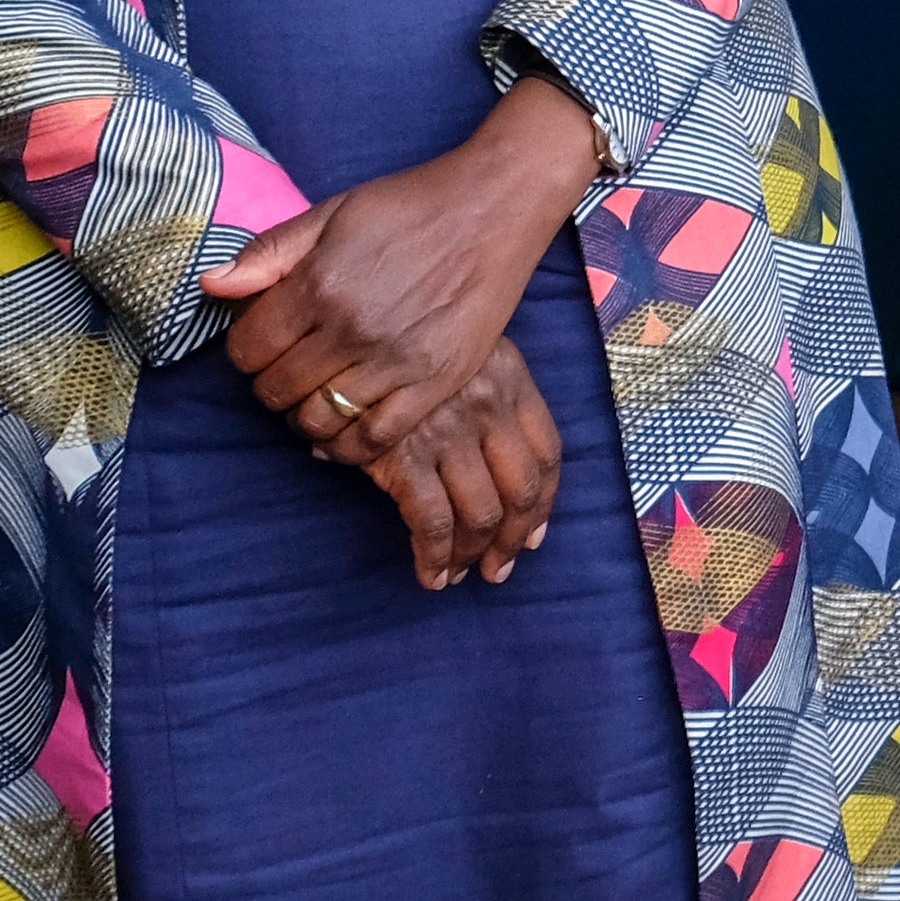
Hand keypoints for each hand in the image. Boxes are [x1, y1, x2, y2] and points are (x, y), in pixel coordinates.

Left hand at [201, 76, 604, 466]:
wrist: (495, 208)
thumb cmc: (411, 205)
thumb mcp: (332, 212)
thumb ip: (269, 252)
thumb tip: (210, 286)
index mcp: (319, 284)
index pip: (248, 349)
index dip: (247, 350)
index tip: (264, 342)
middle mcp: (351, 328)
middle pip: (278, 390)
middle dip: (273, 383)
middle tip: (291, 369)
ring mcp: (394, 361)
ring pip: (319, 421)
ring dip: (306, 416)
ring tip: (318, 395)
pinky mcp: (434, 383)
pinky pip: (374, 439)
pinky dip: (348, 446)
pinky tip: (345, 428)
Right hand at [360, 338, 563, 590]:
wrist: (352, 324)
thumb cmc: (404, 339)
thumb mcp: (459, 350)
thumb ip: (482, 397)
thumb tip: (481, 468)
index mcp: (510, 378)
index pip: (547, 452)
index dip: (544, 502)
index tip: (535, 533)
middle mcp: (489, 407)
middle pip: (521, 489)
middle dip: (513, 538)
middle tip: (499, 567)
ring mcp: (450, 434)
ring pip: (481, 513)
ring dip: (475, 554)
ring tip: (459, 576)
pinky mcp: (406, 458)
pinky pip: (433, 523)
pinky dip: (436, 557)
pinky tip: (430, 575)